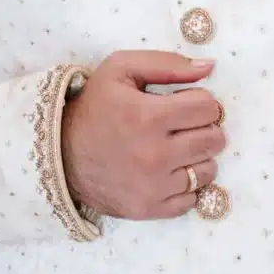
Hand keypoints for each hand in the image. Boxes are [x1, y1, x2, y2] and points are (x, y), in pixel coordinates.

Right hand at [61, 51, 223, 219]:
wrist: (59, 154)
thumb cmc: (93, 108)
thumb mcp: (120, 70)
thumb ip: (167, 64)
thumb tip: (209, 67)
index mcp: (148, 116)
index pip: (208, 108)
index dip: (200, 102)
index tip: (185, 104)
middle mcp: (154, 154)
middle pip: (214, 140)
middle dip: (204, 128)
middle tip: (184, 126)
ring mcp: (153, 186)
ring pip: (208, 170)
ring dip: (198, 157)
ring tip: (178, 149)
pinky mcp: (149, 209)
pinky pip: (191, 199)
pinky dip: (186, 186)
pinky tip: (169, 173)